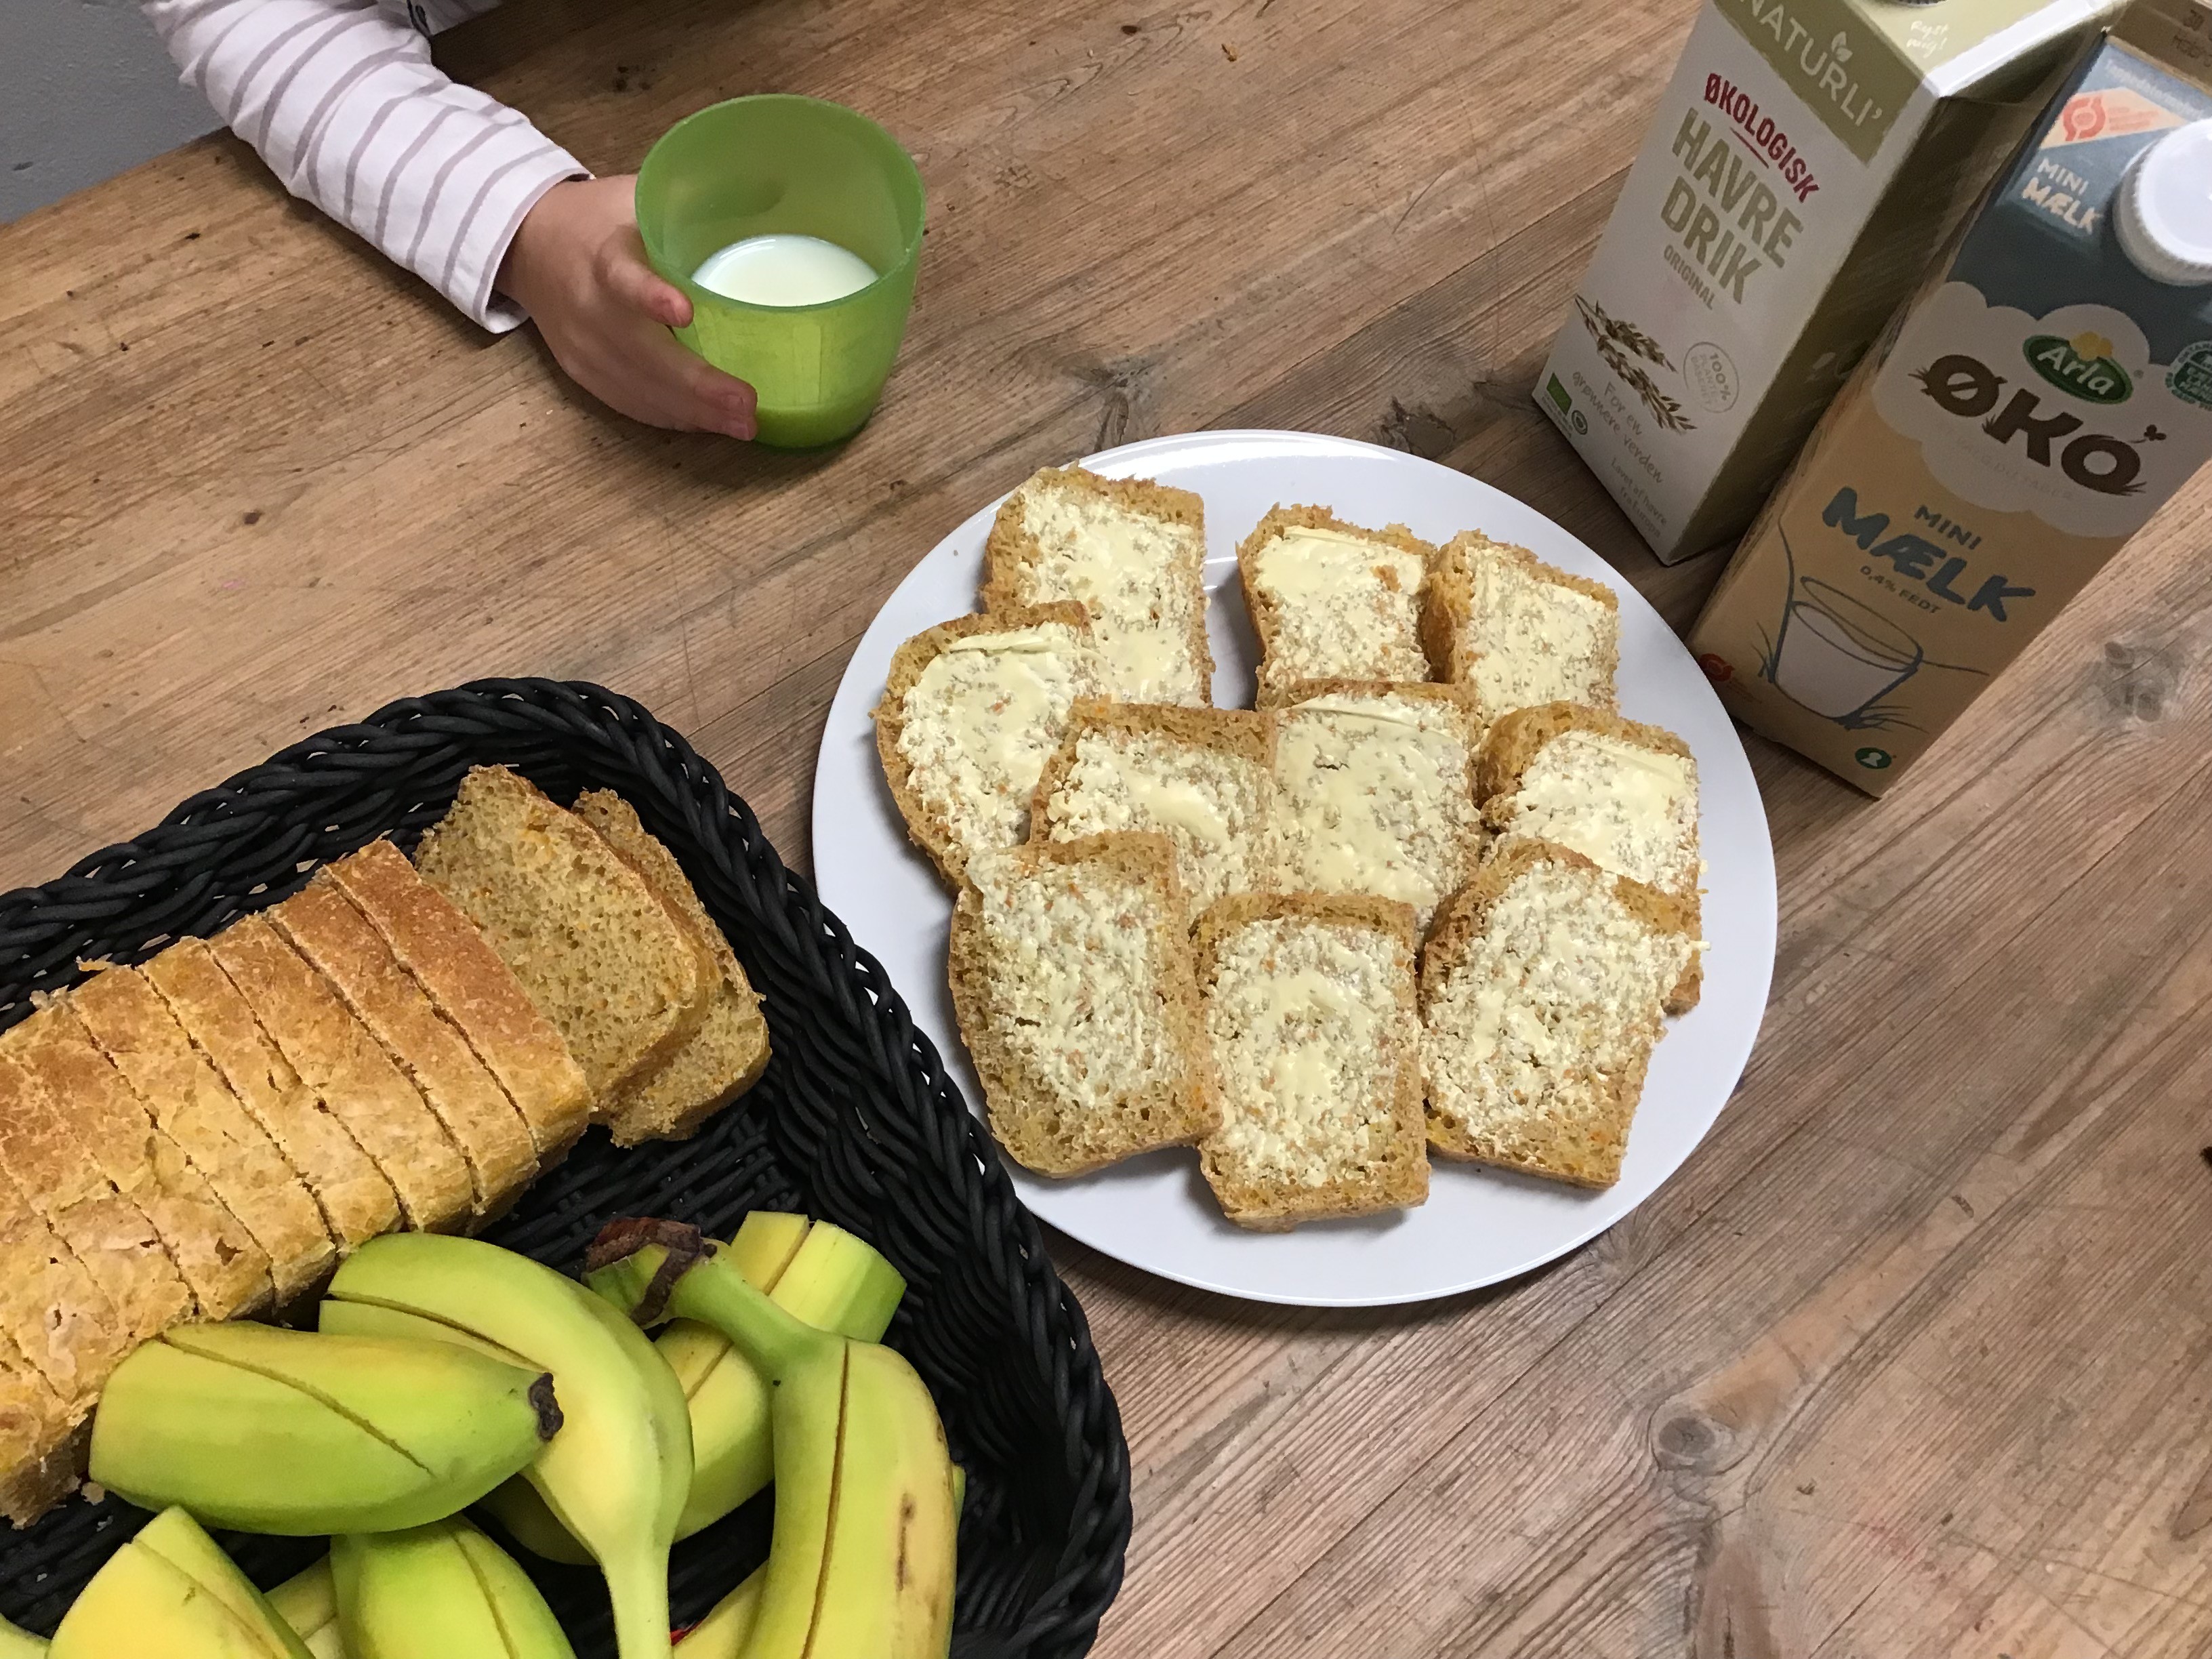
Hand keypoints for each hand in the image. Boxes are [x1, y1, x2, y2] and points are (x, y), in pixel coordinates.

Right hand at [497, 176, 757, 439]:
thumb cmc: (599, 219)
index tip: (684, 312)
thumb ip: (694, 199)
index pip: (622, 277)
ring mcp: (583, 345)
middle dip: (697, 384)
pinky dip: (671, 416)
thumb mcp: (638, 195)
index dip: (650, 295)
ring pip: (638, 388)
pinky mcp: (582, 372)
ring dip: (693, 412)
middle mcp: (588, 306)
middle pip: (640, 353)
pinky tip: (709, 424)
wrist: (528, 245)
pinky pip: (629, 402)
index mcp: (603, 254)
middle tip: (747, 405)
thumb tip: (774, 189)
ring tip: (744, 426)